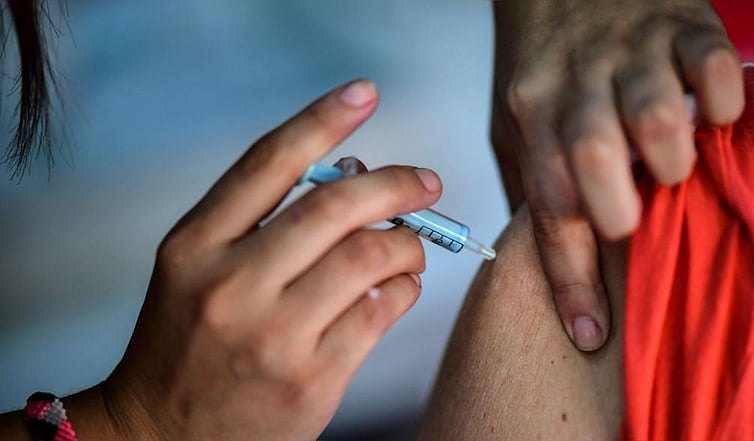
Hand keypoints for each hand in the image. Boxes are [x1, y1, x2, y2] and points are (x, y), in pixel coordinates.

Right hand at [100, 80, 441, 440]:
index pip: (268, 162)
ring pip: (369, 257)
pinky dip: (403, 289)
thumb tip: (353, 173)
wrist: (162, 433)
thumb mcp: (196, 268)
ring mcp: (272, 335)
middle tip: (425, 182)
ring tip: (410, 246)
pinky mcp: (311, 380)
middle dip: (395, 183)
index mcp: (195, 245)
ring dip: (407, 242)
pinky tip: (397, 288)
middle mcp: (231, 284)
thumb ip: (259, 220)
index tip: (364, 93)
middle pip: (335, 205)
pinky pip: (381, 312)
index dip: (323, 119)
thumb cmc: (188, 340)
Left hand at [491, 0, 743, 349]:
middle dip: (618, 211)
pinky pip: (713, 67)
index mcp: (534, 110)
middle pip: (593, 155)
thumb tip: (549, 261)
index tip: (589, 333)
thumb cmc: (545, 64)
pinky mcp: (687, 24)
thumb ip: (533, 181)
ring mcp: (632, 50)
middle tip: (631, 225)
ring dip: (671, 161)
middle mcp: (578, 80)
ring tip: (671, 171)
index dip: (568, 277)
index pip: (547, 202)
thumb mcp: (515, 120)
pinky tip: (712, 118)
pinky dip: (721, 103)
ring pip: (653, 115)